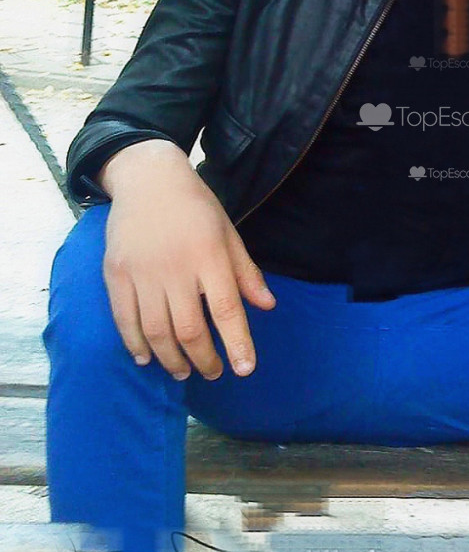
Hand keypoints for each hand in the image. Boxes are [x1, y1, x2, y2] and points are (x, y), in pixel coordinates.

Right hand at [100, 140, 275, 379]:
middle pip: (189, 329)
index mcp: (209, 257)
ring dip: (171, 360)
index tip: (245, 369)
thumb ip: (246, 272)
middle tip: (214, 373)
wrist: (148, 178)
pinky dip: (135, 344)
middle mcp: (176, 268)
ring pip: (156, 331)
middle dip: (204, 359)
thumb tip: (267, 306)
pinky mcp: (116, 273)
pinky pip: (124, 319)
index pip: (226, 309)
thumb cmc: (196, 207)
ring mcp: (142, 272)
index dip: (237, 343)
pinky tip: (146, 358)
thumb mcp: (228, 233)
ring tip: (183, 372)